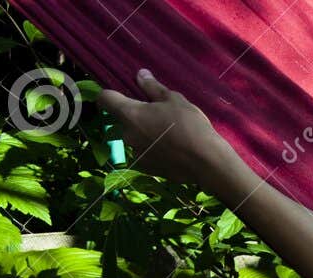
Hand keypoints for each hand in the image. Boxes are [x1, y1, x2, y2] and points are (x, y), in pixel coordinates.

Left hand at [99, 70, 235, 187]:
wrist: (207, 163)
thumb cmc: (191, 126)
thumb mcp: (175, 100)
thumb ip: (153, 87)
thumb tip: (141, 74)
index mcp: (130, 114)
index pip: (105, 99)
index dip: (110, 94)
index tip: (120, 94)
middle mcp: (127, 134)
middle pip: (124, 120)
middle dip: (137, 117)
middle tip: (159, 117)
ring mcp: (136, 153)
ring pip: (135, 138)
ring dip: (146, 135)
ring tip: (170, 137)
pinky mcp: (147, 168)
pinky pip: (145, 155)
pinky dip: (154, 152)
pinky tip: (172, 152)